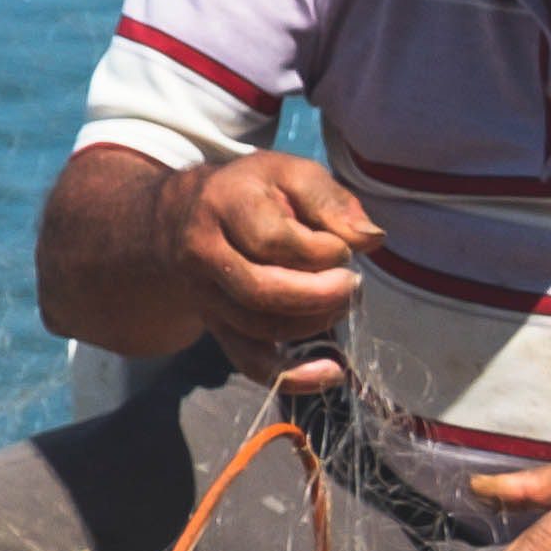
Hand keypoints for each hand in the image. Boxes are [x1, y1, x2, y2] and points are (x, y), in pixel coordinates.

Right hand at [177, 157, 376, 377]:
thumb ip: (330, 201)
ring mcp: (205, 295)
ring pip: (260, 326)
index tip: (344, 248)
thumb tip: (370, 239)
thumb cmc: (251, 191)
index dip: (322, 251)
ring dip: (315, 322)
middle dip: (321, 294)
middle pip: (263, 290)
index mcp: (225, 205)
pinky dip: (293, 376)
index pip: (274, 241)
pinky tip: (331, 372)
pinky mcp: (216, 326)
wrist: (181, 215)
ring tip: (342, 302)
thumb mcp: (290, 174)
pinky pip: (250, 362)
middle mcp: (205, 253)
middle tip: (353, 283)